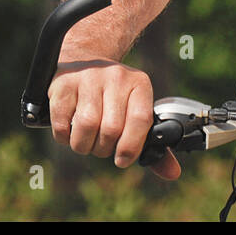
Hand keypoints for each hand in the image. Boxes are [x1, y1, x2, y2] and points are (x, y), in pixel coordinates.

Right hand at [47, 57, 180, 179]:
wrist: (83, 62)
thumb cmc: (112, 96)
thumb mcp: (134, 111)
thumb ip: (151, 144)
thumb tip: (173, 173)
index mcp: (139, 84)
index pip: (141, 120)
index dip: (131, 146)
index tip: (122, 160)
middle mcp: (116, 77)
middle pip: (111, 128)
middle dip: (103, 149)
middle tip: (100, 147)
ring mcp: (88, 77)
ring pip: (87, 126)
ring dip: (83, 145)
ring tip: (85, 141)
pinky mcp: (64, 83)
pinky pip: (62, 123)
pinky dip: (64, 137)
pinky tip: (69, 131)